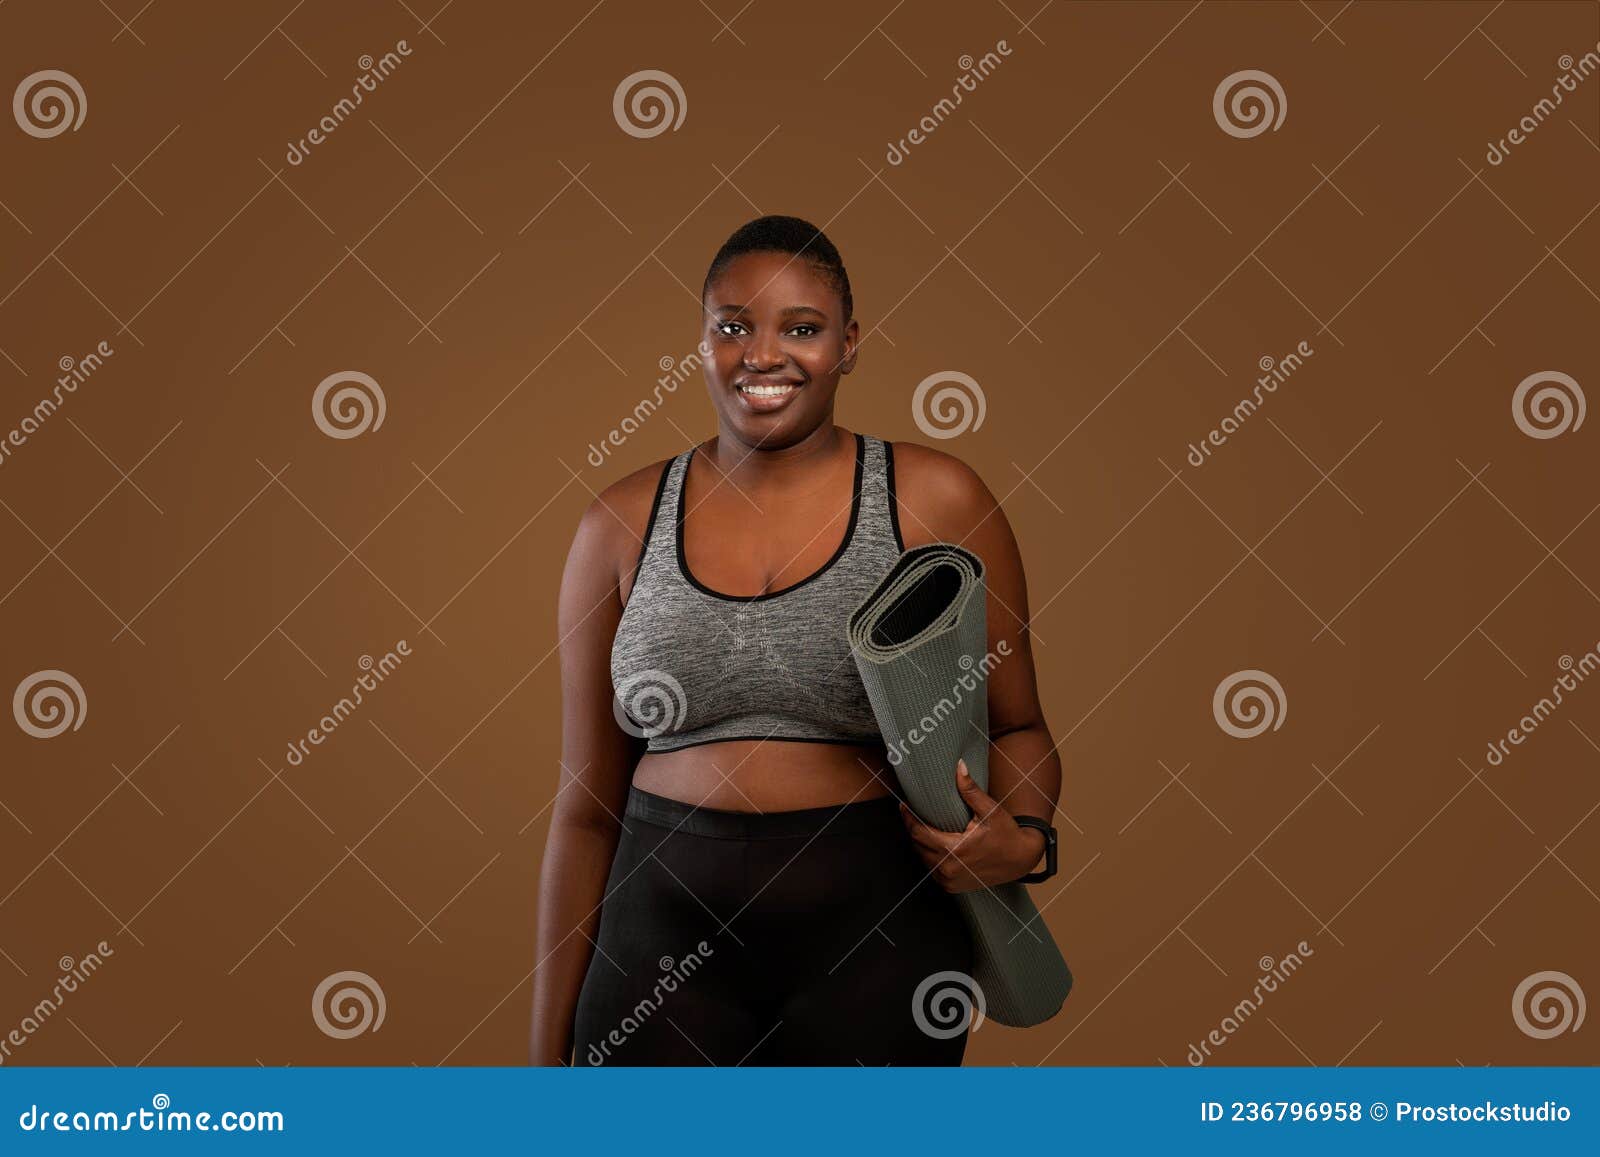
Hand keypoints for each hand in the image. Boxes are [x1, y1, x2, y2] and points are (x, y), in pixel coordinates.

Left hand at [898, 759, 1046, 892]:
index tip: (903, 805)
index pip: (919, 833)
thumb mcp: (990, 809)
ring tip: (922, 826)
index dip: (908, 818)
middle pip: (918, 845)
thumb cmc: (1007, 833)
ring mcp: (949, 880)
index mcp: (954, 850)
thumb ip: (970, 790)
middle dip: (913, 828)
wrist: (1021, 859)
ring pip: (923, 859)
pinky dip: (930, 857)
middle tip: (912, 812)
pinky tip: (934, 844)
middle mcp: (948, 868)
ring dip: (921, 843)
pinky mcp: (952, 886)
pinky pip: (932, 870)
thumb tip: (959, 766)